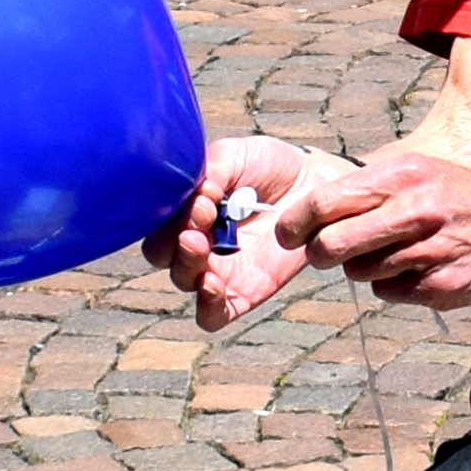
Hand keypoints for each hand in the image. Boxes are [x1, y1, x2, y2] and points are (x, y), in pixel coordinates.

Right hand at [150, 132, 321, 329]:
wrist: (314, 182)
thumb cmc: (269, 167)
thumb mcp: (236, 156)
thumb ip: (211, 170)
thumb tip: (196, 195)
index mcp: (185, 210)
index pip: (157, 222)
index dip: (169, 217)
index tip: (200, 200)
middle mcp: (196, 241)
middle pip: (164, 256)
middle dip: (173, 241)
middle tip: (202, 220)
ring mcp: (219, 269)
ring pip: (185, 282)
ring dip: (187, 268)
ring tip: (203, 247)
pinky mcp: (244, 291)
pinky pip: (213, 315)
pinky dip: (206, 306)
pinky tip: (214, 285)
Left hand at [300, 144, 470, 310]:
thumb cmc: (455, 195)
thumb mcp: (417, 173)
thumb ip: (367, 189)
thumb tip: (308, 213)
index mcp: (403, 176)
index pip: (327, 201)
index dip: (296, 222)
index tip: (286, 233)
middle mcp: (416, 211)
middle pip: (334, 246)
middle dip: (320, 254)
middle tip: (323, 255)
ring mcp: (430, 252)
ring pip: (360, 273)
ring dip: (364, 268)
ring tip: (392, 252)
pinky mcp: (441, 287)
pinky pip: (389, 293)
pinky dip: (393, 285)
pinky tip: (417, 268)